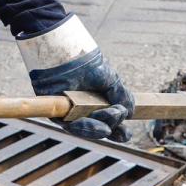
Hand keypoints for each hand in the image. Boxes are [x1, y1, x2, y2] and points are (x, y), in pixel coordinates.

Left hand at [17, 15, 133, 141]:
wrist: (66, 52)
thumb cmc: (87, 63)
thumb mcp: (110, 79)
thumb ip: (121, 95)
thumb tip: (129, 113)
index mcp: (100, 106)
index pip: (111, 124)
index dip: (119, 132)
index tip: (126, 133)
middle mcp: (86, 112)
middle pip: (99, 130)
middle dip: (110, 128)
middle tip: (118, 119)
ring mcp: (71, 113)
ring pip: (84, 129)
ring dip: (97, 129)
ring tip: (107, 128)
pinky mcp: (56, 111)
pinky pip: (68, 124)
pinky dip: (80, 126)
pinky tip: (89, 124)